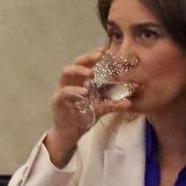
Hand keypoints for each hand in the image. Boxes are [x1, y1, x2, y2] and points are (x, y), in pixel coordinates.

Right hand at [45, 47, 133, 166]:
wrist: (69, 134)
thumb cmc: (83, 118)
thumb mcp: (100, 109)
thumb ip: (112, 104)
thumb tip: (129, 102)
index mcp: (80, 81)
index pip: (86, 63)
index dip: (94, 55)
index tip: (105, 50)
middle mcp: (70, 82)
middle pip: (76, 63)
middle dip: (87, 58)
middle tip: (99, 56)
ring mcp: (62, 90)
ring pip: (66, 73)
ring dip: (79, 70)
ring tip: (91, 73)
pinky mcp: (57, 100)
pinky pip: (64, 92)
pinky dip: (73, 90)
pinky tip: (84, 91)